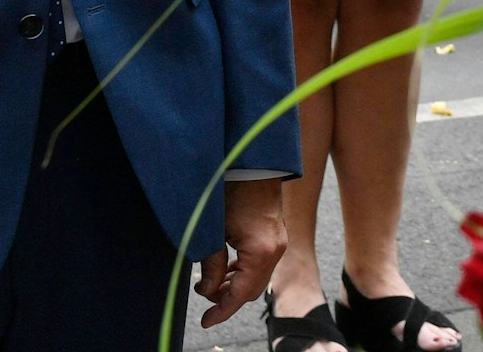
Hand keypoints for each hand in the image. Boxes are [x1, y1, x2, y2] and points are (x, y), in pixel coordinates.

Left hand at [196, 178, 286, 327]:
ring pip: (257, 278)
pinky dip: (244, 272)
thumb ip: (212, 263)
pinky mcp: (275, 235)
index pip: (241, 294)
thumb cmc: (232, 189)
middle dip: (226, 298)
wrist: (253, 162)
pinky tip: (228, 270)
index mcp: (261, 251)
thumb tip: (207, 289)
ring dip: (235, 285)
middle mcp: (275, 250)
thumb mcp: (215, 229)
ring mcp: (278, 242)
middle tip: (204, 301)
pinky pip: (261, 264)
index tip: (206, 321)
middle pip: (251, 290)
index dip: (222, 310)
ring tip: (211, 286)